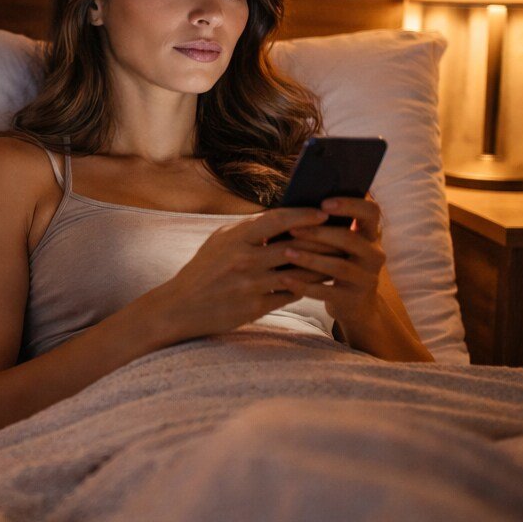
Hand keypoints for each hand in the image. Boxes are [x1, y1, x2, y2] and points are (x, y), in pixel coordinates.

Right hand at [148, 206, 332, 339]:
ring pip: (298, 273)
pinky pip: (290, 295)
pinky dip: (306, 288)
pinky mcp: (254, 308)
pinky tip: (317, 284)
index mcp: (236, 238)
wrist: (180, 307)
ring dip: (320, 267)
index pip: (278, 220)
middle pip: (295, 247)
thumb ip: (250, 229)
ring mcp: (250, 285)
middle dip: (321, 242)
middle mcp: (244, 260)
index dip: (304, 215)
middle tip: (342, 238)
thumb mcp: (220, 241)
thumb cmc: (204, 269)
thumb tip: (285, 216)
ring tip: (336, 261)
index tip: (323, 214)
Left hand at [275, 196, 390, 329]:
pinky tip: (285, 279)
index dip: (350, 205)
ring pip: (339, 266)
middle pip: (350, 239)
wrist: (355, 304)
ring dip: (310, 258)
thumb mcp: (343, 243)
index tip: (323, 203)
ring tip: (286, 252)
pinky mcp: (352, 299)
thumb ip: (330, 224)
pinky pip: (327, 291)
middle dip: (319, 233)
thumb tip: (296, 202)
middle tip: (292, 229)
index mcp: (371, 234)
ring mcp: (365, 278)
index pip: (371, 212)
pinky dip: (304, 285)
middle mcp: (374, 254)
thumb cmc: (340, 262)